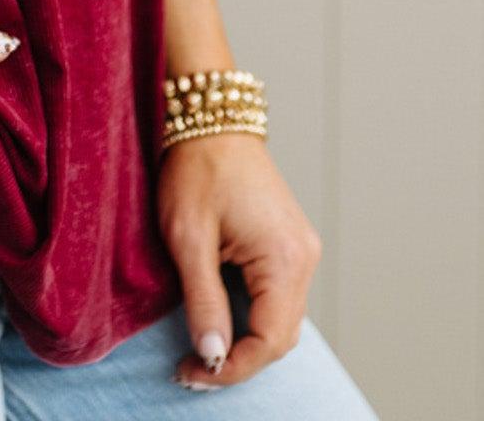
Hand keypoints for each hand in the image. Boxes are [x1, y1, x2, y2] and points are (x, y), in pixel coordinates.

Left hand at [157, 133, 322, 388]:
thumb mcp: (188, 237)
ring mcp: (299, 249)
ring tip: (201, 347)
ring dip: (245, 339)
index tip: (192, 374)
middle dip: (238, 359)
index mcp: (285, 258)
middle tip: (191, 368)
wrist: (210, 117)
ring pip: (280, 319)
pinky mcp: (288, 243)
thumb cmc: (197, 168)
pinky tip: (219, 316)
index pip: (269, 340)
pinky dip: (251, 314)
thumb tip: (212, 356)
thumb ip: (203, 300)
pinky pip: (276, 296)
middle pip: (279, 335)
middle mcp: (303, 257)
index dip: (232, 367)